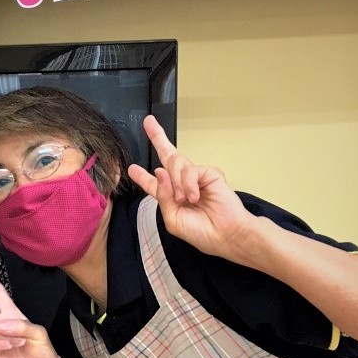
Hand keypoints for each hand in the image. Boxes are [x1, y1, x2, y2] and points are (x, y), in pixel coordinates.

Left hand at [128, 116, 256, 259]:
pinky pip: (190, 170)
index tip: (132, 168)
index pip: (155, 184)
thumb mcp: (173, 219)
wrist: (225, 235)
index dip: (142, 176)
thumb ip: (163, 196)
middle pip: (168, 157)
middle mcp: (182, 184)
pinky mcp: (209, 173)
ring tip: (184, 200)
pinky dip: (188, 184)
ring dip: (175, 183)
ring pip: (175, 164)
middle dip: (158, 138)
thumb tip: (159, 170)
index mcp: (172, 198)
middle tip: (149, 123)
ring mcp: (196, 178)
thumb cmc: (201, 232)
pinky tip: (195, 197)